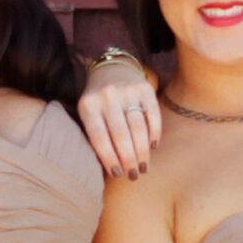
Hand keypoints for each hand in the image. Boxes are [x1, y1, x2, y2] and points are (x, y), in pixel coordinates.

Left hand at [75, 53, 161, 178]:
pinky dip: (154, 133)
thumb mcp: (88, 113)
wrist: (112, 67)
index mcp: (88, 106)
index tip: (117, 173)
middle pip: (120, 135)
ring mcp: (127, 91)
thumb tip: (112, 167)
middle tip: (134, 175)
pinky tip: (153, 146)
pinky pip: (153, 115)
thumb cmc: (98, 100)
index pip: (99, 137)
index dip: (109, 158)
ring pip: (138, 127)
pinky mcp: (145, 88)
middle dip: (128, 159)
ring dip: (142, 151)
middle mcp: (108, 97)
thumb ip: (95, 135)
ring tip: (144, 166)